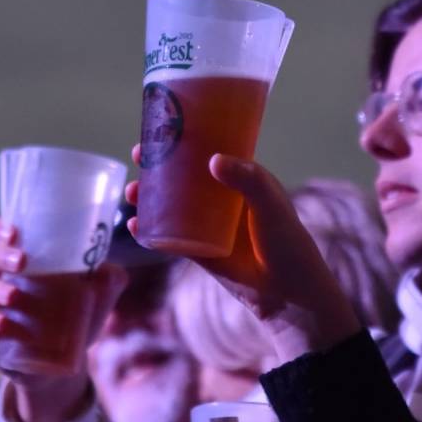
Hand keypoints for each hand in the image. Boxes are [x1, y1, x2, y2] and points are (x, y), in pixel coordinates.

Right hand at [0, 215, 126, 421]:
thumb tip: (109, 270)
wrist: (63, 363)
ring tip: (15, 297)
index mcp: (20, 258)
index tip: (15, 232)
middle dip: (0, 255)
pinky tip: (5, 325)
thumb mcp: (96, 297)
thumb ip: (107, 280)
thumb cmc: (74, 316)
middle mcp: (0, 276)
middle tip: (23, 262)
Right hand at [127, 148, 360, 361]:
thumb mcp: (272, 205)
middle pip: (183, 174)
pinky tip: (135, 225)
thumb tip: (213, 160)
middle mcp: (222, 198)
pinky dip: (150, 230)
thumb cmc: (287, 243)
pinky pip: (169, 237)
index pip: (209, 149)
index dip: (186, 138)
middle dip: (158, 164)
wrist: (288, 295)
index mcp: (242, 178)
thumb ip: (249, 180)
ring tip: (132, 193)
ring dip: (148, 196)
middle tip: (138, 156)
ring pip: (171, 204)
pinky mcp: (199, 252)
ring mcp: (208, 225)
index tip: (163, 127)